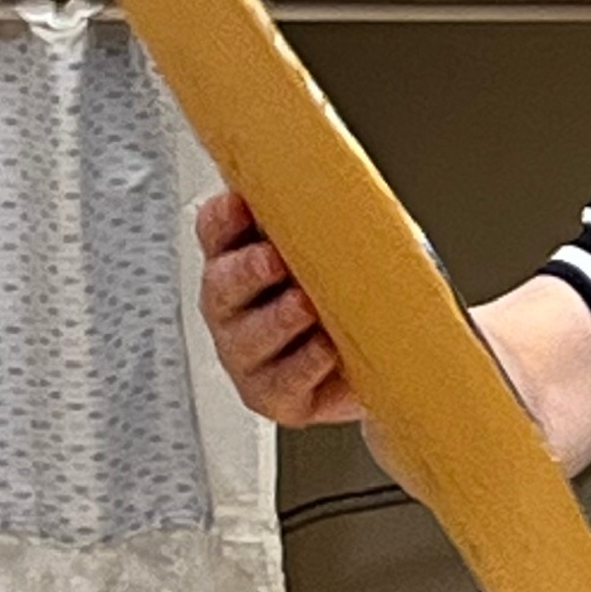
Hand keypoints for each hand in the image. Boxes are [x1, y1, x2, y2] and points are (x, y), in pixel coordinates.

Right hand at [195, 185, 363, 427]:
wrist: (374, 362)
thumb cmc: (346, 298)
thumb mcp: (338, 252)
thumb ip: (328, 226)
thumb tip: (351, 197)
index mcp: (241, 259)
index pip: (216, 230)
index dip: (224, 218)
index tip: (242, 206)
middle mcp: (234, 307)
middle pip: (222, 283)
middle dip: (247, 271)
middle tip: (274, 259)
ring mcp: (247, 353)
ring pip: (248, 337)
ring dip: (278, 319)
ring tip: (305, 306)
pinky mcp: (272, 394)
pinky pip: (282, 380)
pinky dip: (306, 364)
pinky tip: (327, 349)